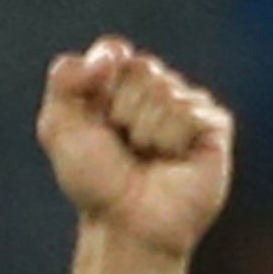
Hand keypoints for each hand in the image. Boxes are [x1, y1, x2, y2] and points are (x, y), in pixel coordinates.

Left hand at [39, 37, 233, 259]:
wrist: (127, 223)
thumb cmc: (95, 182)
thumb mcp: (59, 128)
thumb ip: (65, 80)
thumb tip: (110, 53)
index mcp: (118, 87)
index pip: (113, 50)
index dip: (103, 71)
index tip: (96, 105)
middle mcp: (156, 90)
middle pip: (139, 67)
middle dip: (121, 109)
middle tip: (123, 144)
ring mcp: (188, 105)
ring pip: (164, 89)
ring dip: (144, 130)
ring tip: (147, 156)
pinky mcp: (213, 124)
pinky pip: (187, 111)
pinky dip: (170, 139)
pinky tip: (173, 159)